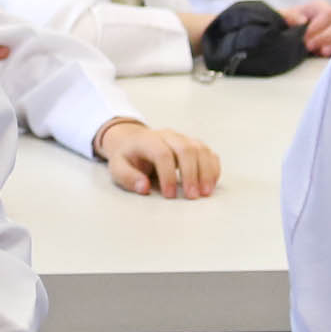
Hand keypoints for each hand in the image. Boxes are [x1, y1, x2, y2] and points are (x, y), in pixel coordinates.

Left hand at [95, 118, 217, 197]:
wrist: (134, 141)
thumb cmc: (128, 158)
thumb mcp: (117, 168)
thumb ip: (128, 178)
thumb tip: (144, 187)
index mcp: (148, 140)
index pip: (162, 154)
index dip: (168, 175)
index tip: (169, 195)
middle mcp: (168, 135)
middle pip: (186, 149)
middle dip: (191, 174)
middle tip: (192, 196)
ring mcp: (183, 138)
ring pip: (200, 149)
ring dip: (206, 171)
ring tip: (205, 192)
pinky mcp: (193, 144)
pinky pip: (208, 152)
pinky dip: (213, 167)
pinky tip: (211, 184)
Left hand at [283, 0, 330, 55]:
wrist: (287, 36)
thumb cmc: (286, 24)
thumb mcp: (283, 18)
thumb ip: (289, 16)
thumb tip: (302, 21)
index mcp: (320, 7)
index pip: (328, 13)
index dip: (318, 26)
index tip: (305, 36)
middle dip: (324, 37)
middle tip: (308, 46)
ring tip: (319, 51)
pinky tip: (324, 54)